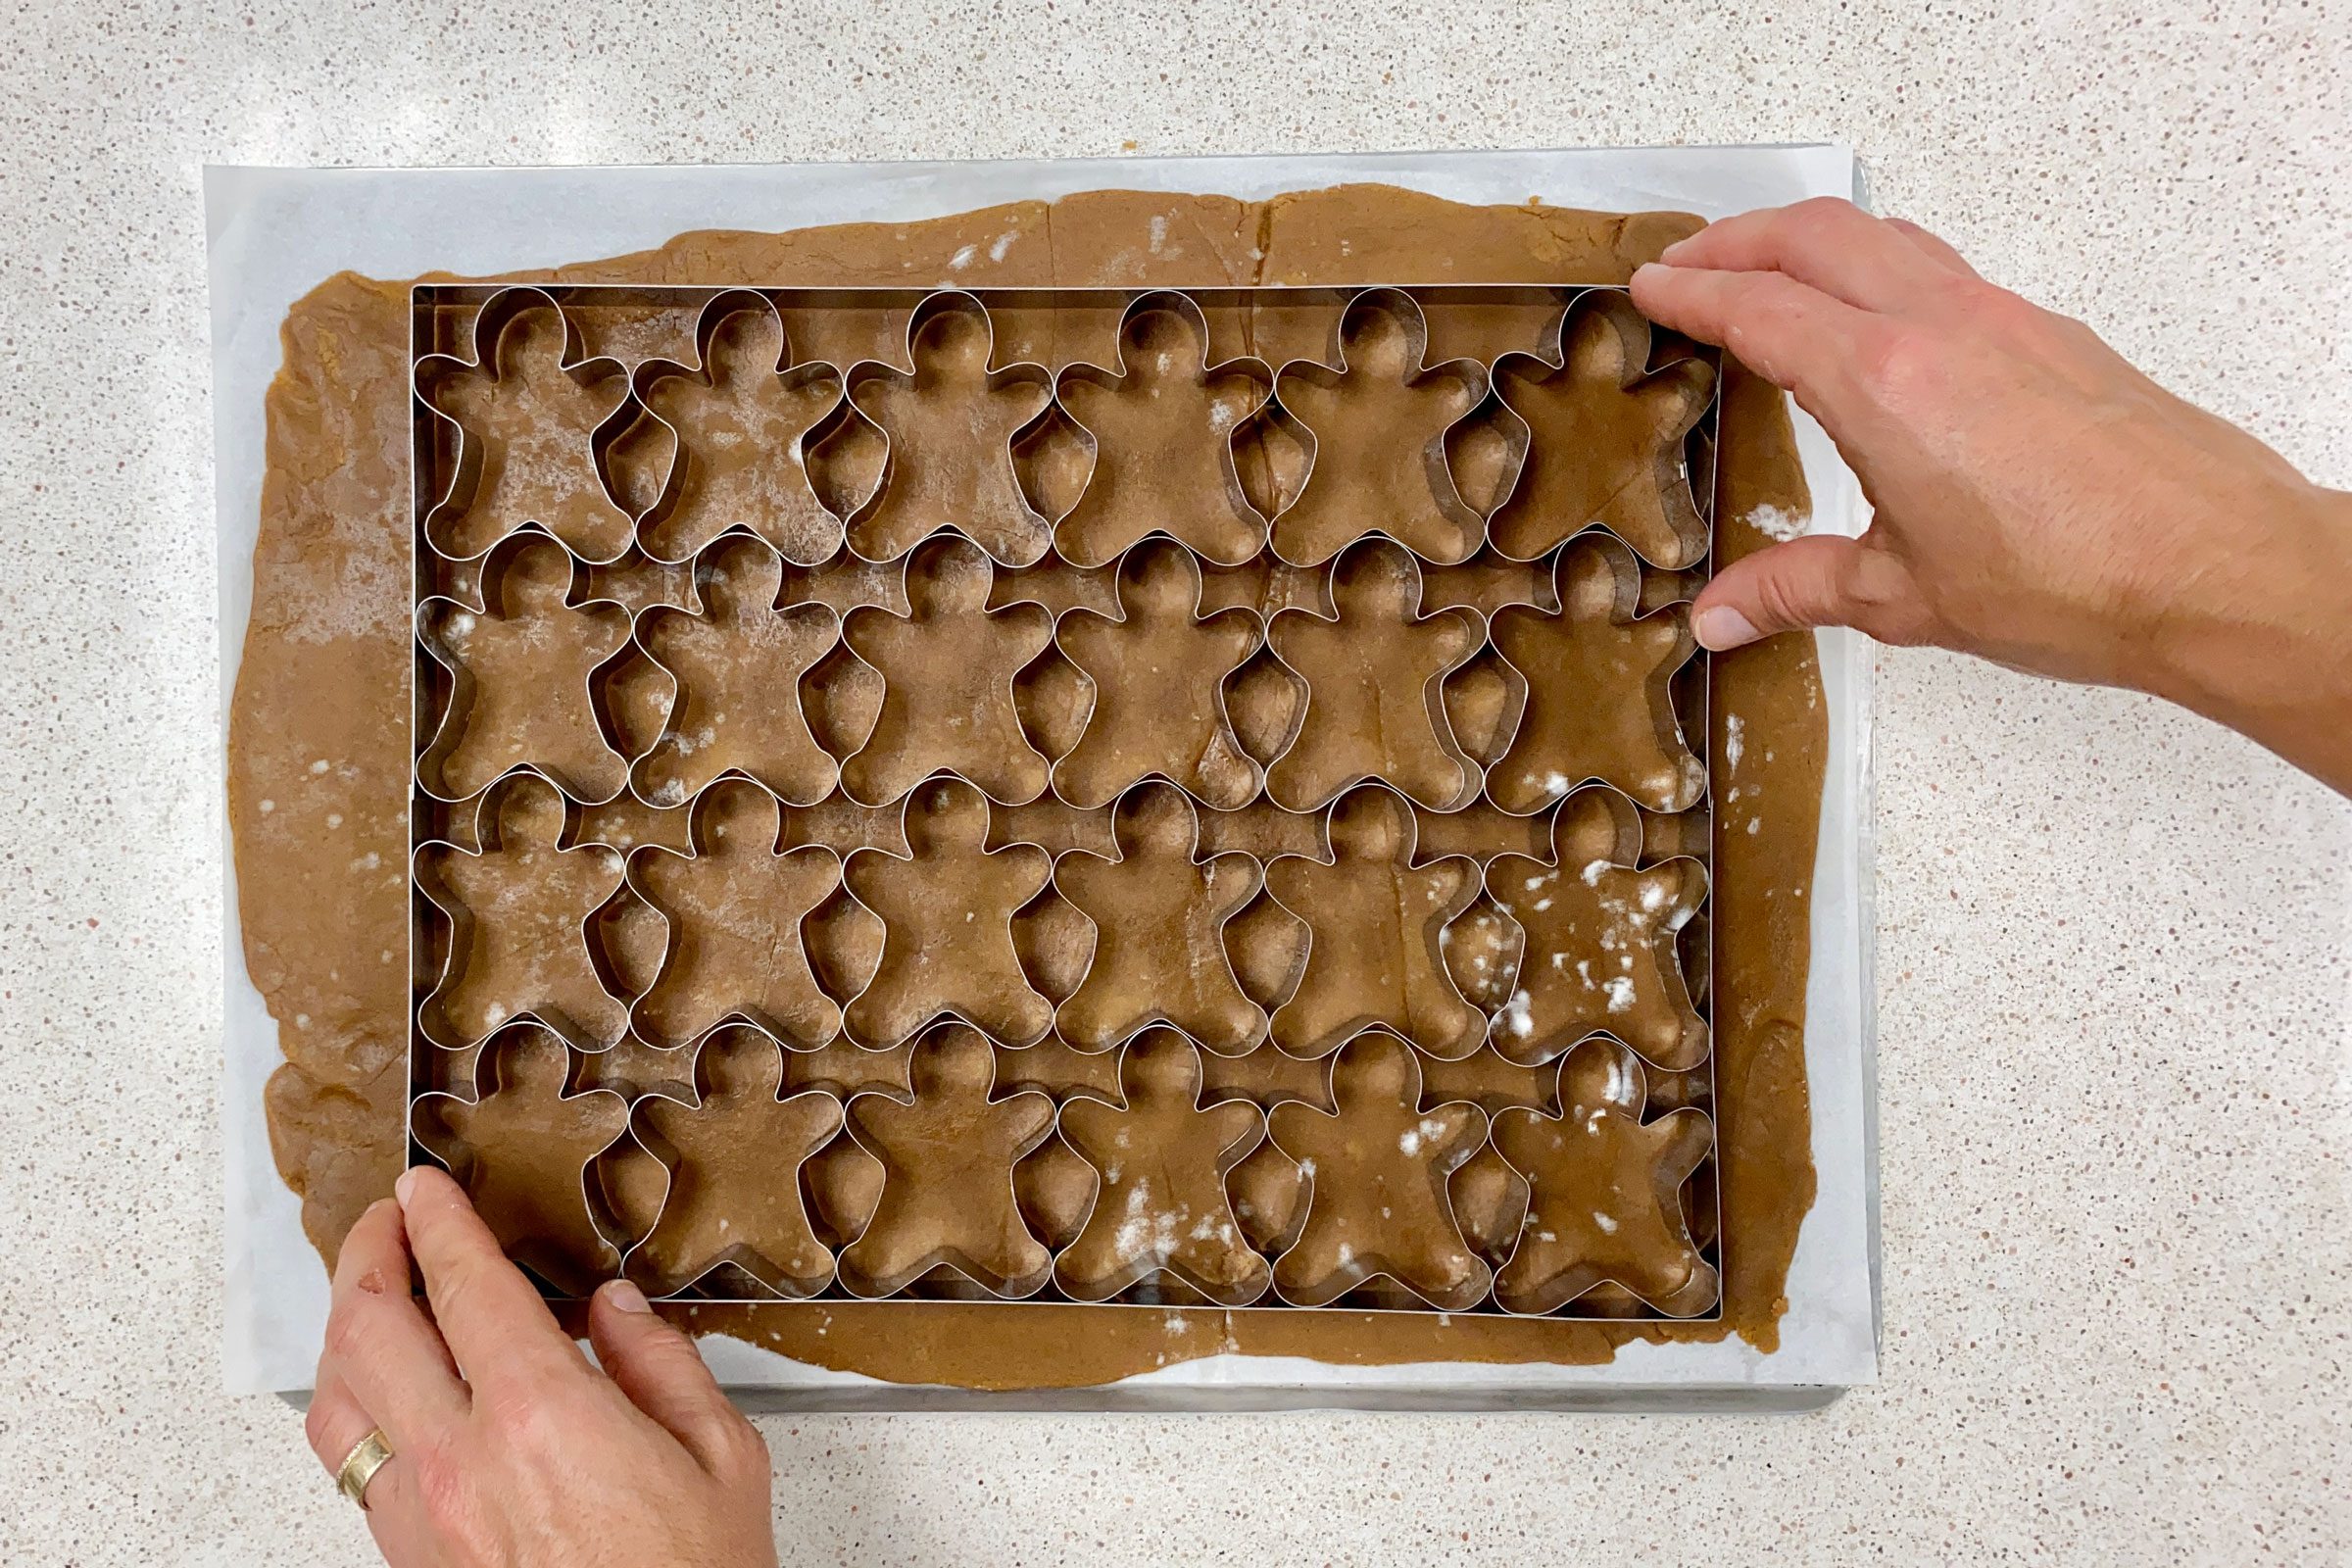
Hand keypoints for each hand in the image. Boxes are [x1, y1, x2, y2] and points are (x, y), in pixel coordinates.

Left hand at [306, 1166, 776, 1567]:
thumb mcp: (723, 1460)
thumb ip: (662, 1367)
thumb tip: (616, 1310)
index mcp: (543, 1417)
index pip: (462, 1286)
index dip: (435, 1222)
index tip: (423, 1186)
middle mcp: (461, 1462)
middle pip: (368, 1328)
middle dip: (366, 1254)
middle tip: (386, 1220)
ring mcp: (421, 1517)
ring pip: (336, 1398)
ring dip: (344, 1329)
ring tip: (372, 1295)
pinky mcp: (410, 1559)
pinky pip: (350, 1462)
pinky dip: (354, 1402)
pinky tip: (388, 1390)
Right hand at [1630, 198, 2351, 791]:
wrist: (2214, 566)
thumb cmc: (2076, 580)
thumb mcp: (1905, 595)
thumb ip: (1798, 591)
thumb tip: (1721, 615)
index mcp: (1883, 382)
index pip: (1759, 310)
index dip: (1693, 295)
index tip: (1652, 287)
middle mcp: (1939, 327)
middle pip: (1815, 237)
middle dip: (1736, 241)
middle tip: (1686, 262)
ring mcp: (2003, 319)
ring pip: (1884, 238)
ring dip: (1811, 242)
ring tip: (1768, 274)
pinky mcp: (2049, 336)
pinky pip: (1942, 270)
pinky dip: (1881, 270)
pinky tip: (1874, 324)